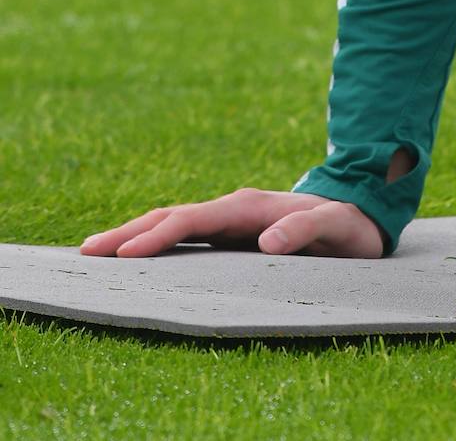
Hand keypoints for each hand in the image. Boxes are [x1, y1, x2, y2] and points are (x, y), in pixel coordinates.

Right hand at [78, 187, 384, 258]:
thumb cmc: (350, 225)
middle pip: (173, 216)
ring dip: (137, 234)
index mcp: (251, 206)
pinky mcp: (232, 229)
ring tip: (98, 250)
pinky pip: (187, 234)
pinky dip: (157, 240)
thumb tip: (267, 241)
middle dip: (130, 232)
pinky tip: (137, 254)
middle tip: (88, 250)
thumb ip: (306, 230)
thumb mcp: (338, 227)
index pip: (195, 219)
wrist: (362, 209)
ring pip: (175, 223)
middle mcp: (235, 208)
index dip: (160, 235)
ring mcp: (231, 217)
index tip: (126, 254)